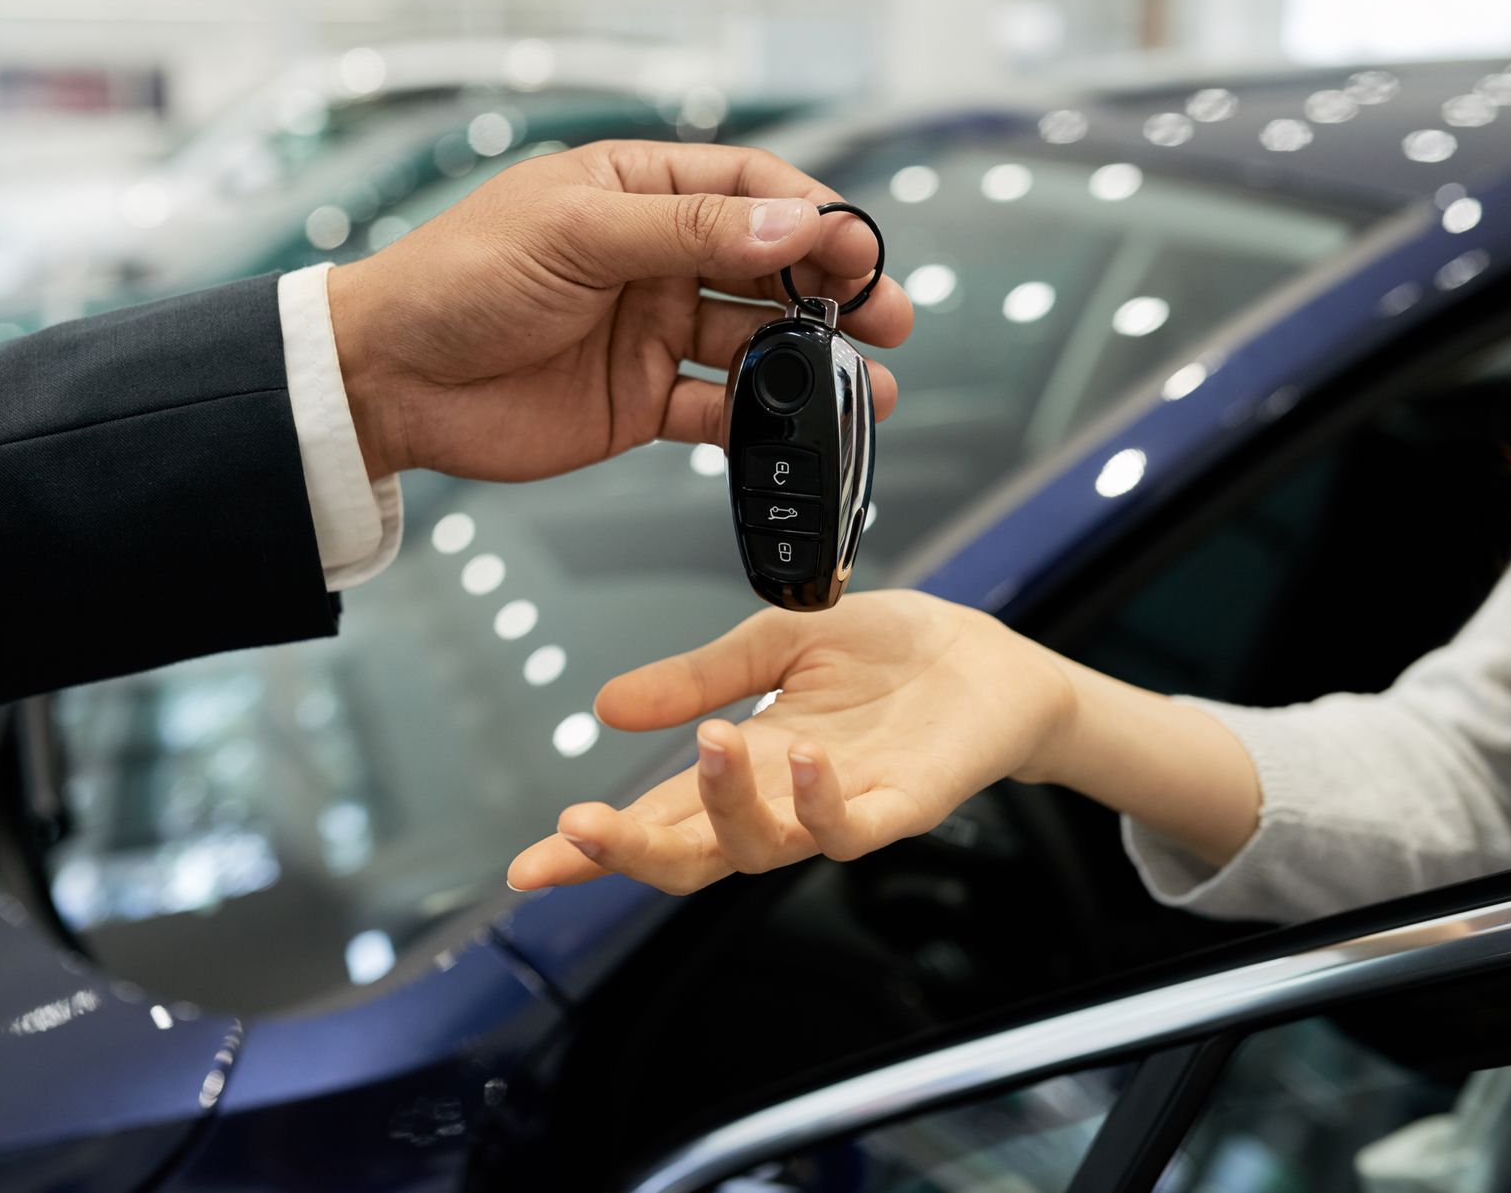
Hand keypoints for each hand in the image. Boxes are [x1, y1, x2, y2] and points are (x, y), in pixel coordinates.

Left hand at [326, 140, 913, 481]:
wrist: (390, 382)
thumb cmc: (459, 281)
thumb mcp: (574, 235)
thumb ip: (689, 231)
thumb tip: (793, 227)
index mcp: (636, 193)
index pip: (749, 190)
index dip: (812, 216)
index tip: (856, 248)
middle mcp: (653, 259)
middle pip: (769, 267)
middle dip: (834, 291)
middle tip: (888, 316)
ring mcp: (653, 331)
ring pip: (756, 343)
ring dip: (814, 364)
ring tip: (868, 390)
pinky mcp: (642, 402)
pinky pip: (719, 409)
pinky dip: (761, 421)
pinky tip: (798, 431)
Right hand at [506, 590, 1075, 894]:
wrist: (982, 655)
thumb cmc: (887, 654)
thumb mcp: (773, 643)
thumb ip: (696, 679)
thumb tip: (605, 707)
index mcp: (743, 764)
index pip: (655, 817)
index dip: (593, 847)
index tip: (528, 867)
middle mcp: (781, 800)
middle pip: (691, 857)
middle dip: (630, 853)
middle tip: (580, 828)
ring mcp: (837, 808)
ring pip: (762, 848)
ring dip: (724, 807)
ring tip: (708, 746)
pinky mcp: (901, 806)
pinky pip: (852, 828)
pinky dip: (821, 804)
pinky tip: (804, 760)